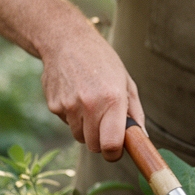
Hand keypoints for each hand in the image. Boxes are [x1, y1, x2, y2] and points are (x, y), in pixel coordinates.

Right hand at [40, 19, 144, 160]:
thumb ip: (135, 112)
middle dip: (101, 141)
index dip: (114, 153)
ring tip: (90, 104)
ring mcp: (69, 106)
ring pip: (79, 136)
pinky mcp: (53, 106)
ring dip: (86, 129)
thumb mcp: (126, 82)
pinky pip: (67, 123)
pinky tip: (76, 95)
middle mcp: (90, 105)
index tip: (117, 150)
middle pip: (94, 146)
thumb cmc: (102, 61)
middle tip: (105, 125)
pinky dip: (73, 117)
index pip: (111, 145)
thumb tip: (141, 138)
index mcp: (113, 99)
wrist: (67, 41)